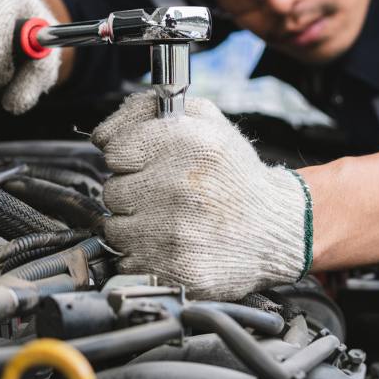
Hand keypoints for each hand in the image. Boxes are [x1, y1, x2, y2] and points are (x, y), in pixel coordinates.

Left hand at [91, 92, 312, 299]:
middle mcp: (179, 186)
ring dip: (135, 226)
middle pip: (112, 191)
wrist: (276, 228)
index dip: (129, 159)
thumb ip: (149, 110)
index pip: (115, 151)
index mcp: (187, 143)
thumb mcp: (205, 120)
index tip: (147, 166)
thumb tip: (102, 134)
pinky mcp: (175, 268)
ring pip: (115, 228)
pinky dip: (143, 255)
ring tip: (170, 221)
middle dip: (134, 193)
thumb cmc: (235, 175)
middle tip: (166, 196)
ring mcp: (175, 231)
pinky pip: (127, 260)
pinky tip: (172, 245)